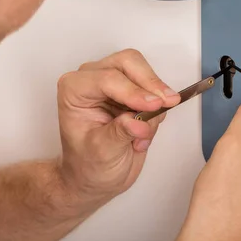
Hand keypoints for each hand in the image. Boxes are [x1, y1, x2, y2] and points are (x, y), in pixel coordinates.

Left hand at [56, 49, 180, 200]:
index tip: (154, 106)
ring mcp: (113, 82)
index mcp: (74, 89)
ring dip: (155, 101)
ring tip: (143, 136)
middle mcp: (92, 79)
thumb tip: (139, 122)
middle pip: (128, 63)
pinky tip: (144, 135)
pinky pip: (154, 90)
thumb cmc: (87, 165)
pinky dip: (158, 110)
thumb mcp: (101, 153)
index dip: (133, 91)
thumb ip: (119, 134)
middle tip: (166, 105)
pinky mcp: (131, 91)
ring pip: (144, 72)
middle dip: (149, 84)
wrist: (94, 178)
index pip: (107, 78)